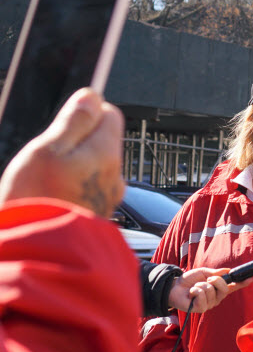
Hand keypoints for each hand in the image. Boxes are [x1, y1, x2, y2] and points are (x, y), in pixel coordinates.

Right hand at [0, 88, 123, 216]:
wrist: (40, 255)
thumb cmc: (38, 200)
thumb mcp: (47, 150)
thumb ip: (73, 122)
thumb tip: (92, 97)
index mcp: (107, 153)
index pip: (110, 114)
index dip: (84, 114)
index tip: (61, 126)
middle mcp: (115, 175)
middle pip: (101, 141)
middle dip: (76, 142)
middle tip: (48, 158)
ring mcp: (108, 197)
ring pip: (94, 166)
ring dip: (74, 167)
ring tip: (47, 183)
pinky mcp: (98, 214)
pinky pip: (88, 189)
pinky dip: (73, 187)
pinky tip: (53, 198)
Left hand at [168, 267, 248, 312]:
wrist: (175, 287)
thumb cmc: (189, 280)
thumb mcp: (204, 272)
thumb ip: (216, 273)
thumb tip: (227, 271)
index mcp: (218, 288)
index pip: (233, 286)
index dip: (241, 283)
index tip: (250, 279)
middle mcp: (216, 297)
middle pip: (224, 287)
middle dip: (216, 280)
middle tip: (207, 279)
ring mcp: (209, 304)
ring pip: (211, 290)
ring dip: (201, 285)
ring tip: (195, 288)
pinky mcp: (201, 308)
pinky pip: (203, 296)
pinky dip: (196, 291)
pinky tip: (191, 293)